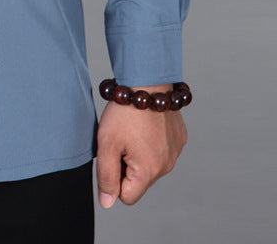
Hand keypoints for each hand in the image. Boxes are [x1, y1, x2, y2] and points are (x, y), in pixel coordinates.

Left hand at [95, 83, 186, 208]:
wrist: (147, 82)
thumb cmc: (125, 112)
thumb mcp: (107, 144)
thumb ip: (106, 176)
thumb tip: (108, 202)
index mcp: (150, 171)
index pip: (127, 196)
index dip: (114, 179)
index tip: (111, 156)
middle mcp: (167, 165)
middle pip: (138, 180)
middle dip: (125, 164)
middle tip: (119, 139)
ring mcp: (175, 151)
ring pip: (149, 164)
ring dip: (137, 153)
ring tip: (131, 129)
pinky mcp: (179, 138)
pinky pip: (160, 149)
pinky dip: (150, 141)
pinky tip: (143, 124)